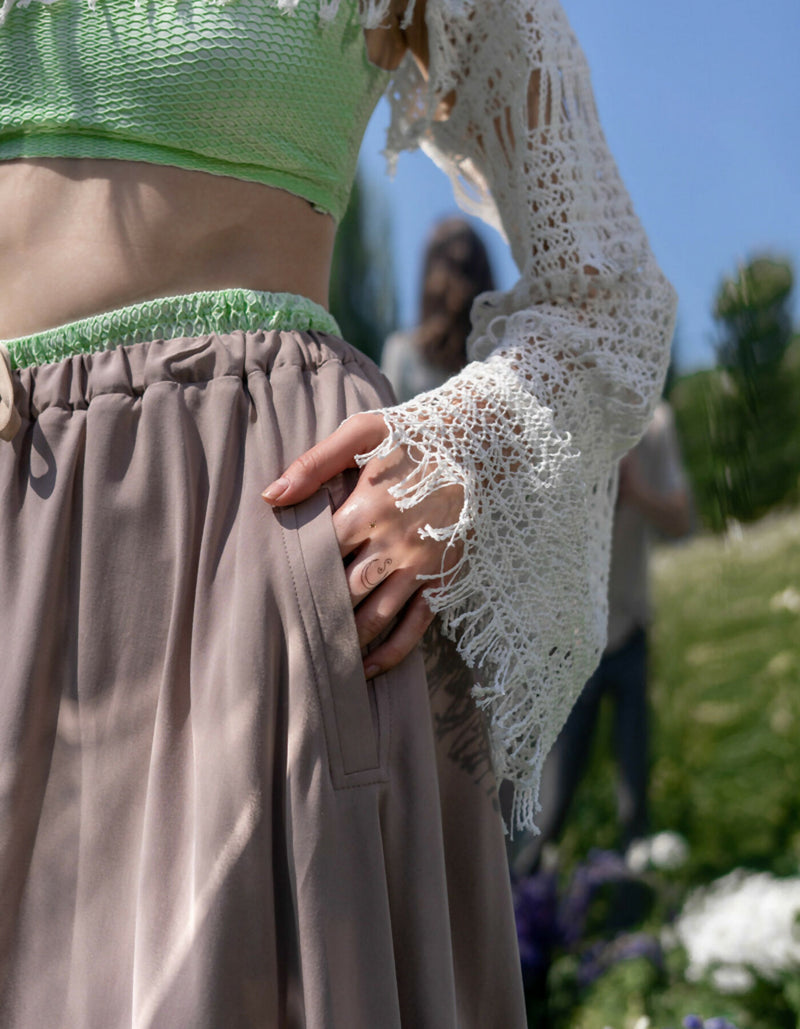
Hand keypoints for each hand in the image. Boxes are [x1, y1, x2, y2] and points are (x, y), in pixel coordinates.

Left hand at [262, 413, 463, 678]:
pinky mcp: (443, 579)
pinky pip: (415, 626)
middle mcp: (394, 544)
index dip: (293, 571)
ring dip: (345, 641)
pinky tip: (365, 669)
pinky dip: (391, 653)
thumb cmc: (414, 433)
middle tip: (283, 633)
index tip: (269, 585)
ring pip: (374, 617)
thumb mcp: (362, 433)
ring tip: (316, 661)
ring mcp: (420, 567)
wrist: (481, 439)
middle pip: (342, 591)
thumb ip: (313, 464)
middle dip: (314, 612)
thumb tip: (270, 496)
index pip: (319, 552)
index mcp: (368, 507)